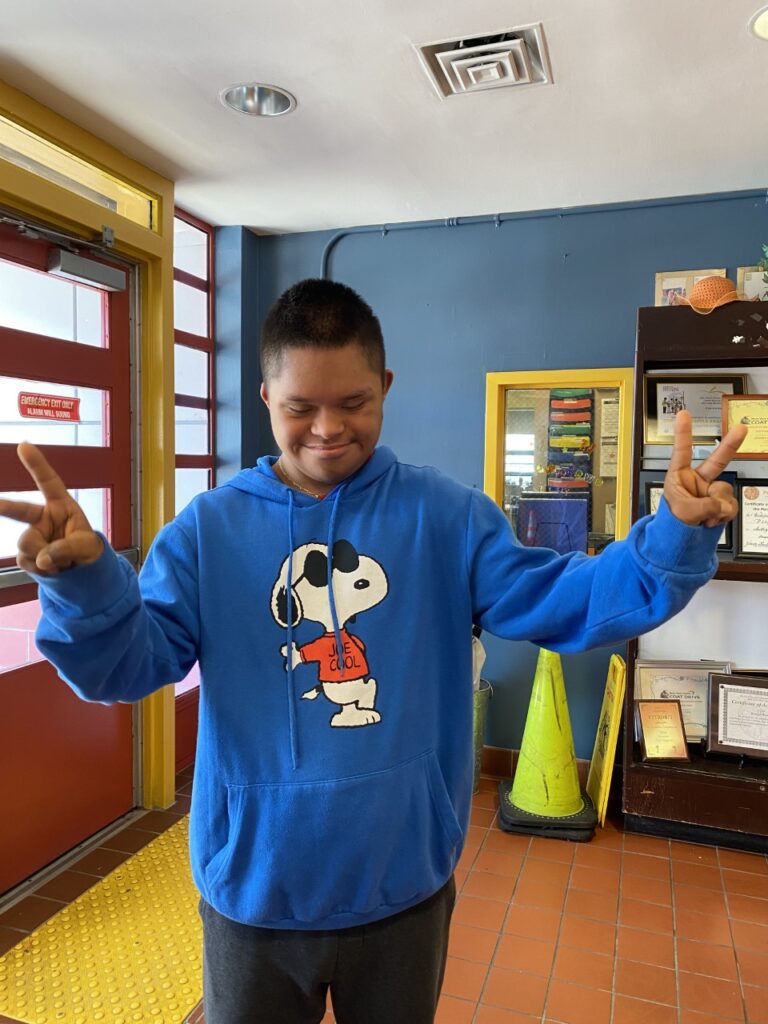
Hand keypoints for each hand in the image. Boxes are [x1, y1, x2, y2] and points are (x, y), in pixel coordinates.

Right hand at [0, 443, 103, 574]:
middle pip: (20, 510)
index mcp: (61, 506)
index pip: (49, 483)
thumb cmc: (87, 549)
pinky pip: (26, 560)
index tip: (24, 445)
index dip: (37, 464)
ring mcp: (33, 535)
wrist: (83, 571)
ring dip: (44, 556)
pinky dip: (41, 568)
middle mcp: (43, 518)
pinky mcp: (26, 553)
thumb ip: (67, 549)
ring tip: (63, 562)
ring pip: (26, 543)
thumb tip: (44, 558)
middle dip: (4, 506)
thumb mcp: (87, 546)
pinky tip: (54, 568)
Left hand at [663, 410, 746, 526]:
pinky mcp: (722, 503)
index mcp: (680, 477)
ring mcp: (712, 492)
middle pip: (717, 460)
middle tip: (742, 428)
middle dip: (730, 445)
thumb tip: (723, 505)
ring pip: (726, 492)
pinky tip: (712, 520)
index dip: (683, 433)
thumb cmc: (673, 522)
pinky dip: (723, 515)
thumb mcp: (683, 513)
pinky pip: (731, 505)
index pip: (681, 452)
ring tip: (704, 517)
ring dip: (718, 507)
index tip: (683, 414)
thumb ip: (705, 506)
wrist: (682, 541)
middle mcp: (698, 481)